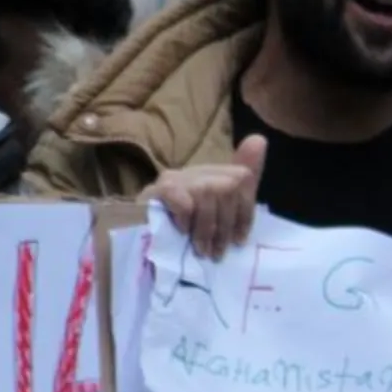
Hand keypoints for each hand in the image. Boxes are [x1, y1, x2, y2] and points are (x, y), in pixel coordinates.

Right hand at [148, 136, 266, 258]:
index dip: (245, 211)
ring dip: (207, 229)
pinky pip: (186, 202)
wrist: (131, 248)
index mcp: (206, 176)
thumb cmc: (174, 236)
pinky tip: (179, 233)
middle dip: (227, 224)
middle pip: (228, 186)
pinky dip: (186, 221)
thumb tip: (260, 139)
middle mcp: (190, 172)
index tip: (239, 241)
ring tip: (203, 251)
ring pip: (208, 193)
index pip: (242, 177)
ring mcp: (172, 178)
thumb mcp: (213, 219)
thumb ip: (238, 191)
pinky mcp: (157, 190)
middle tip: (218, 252)